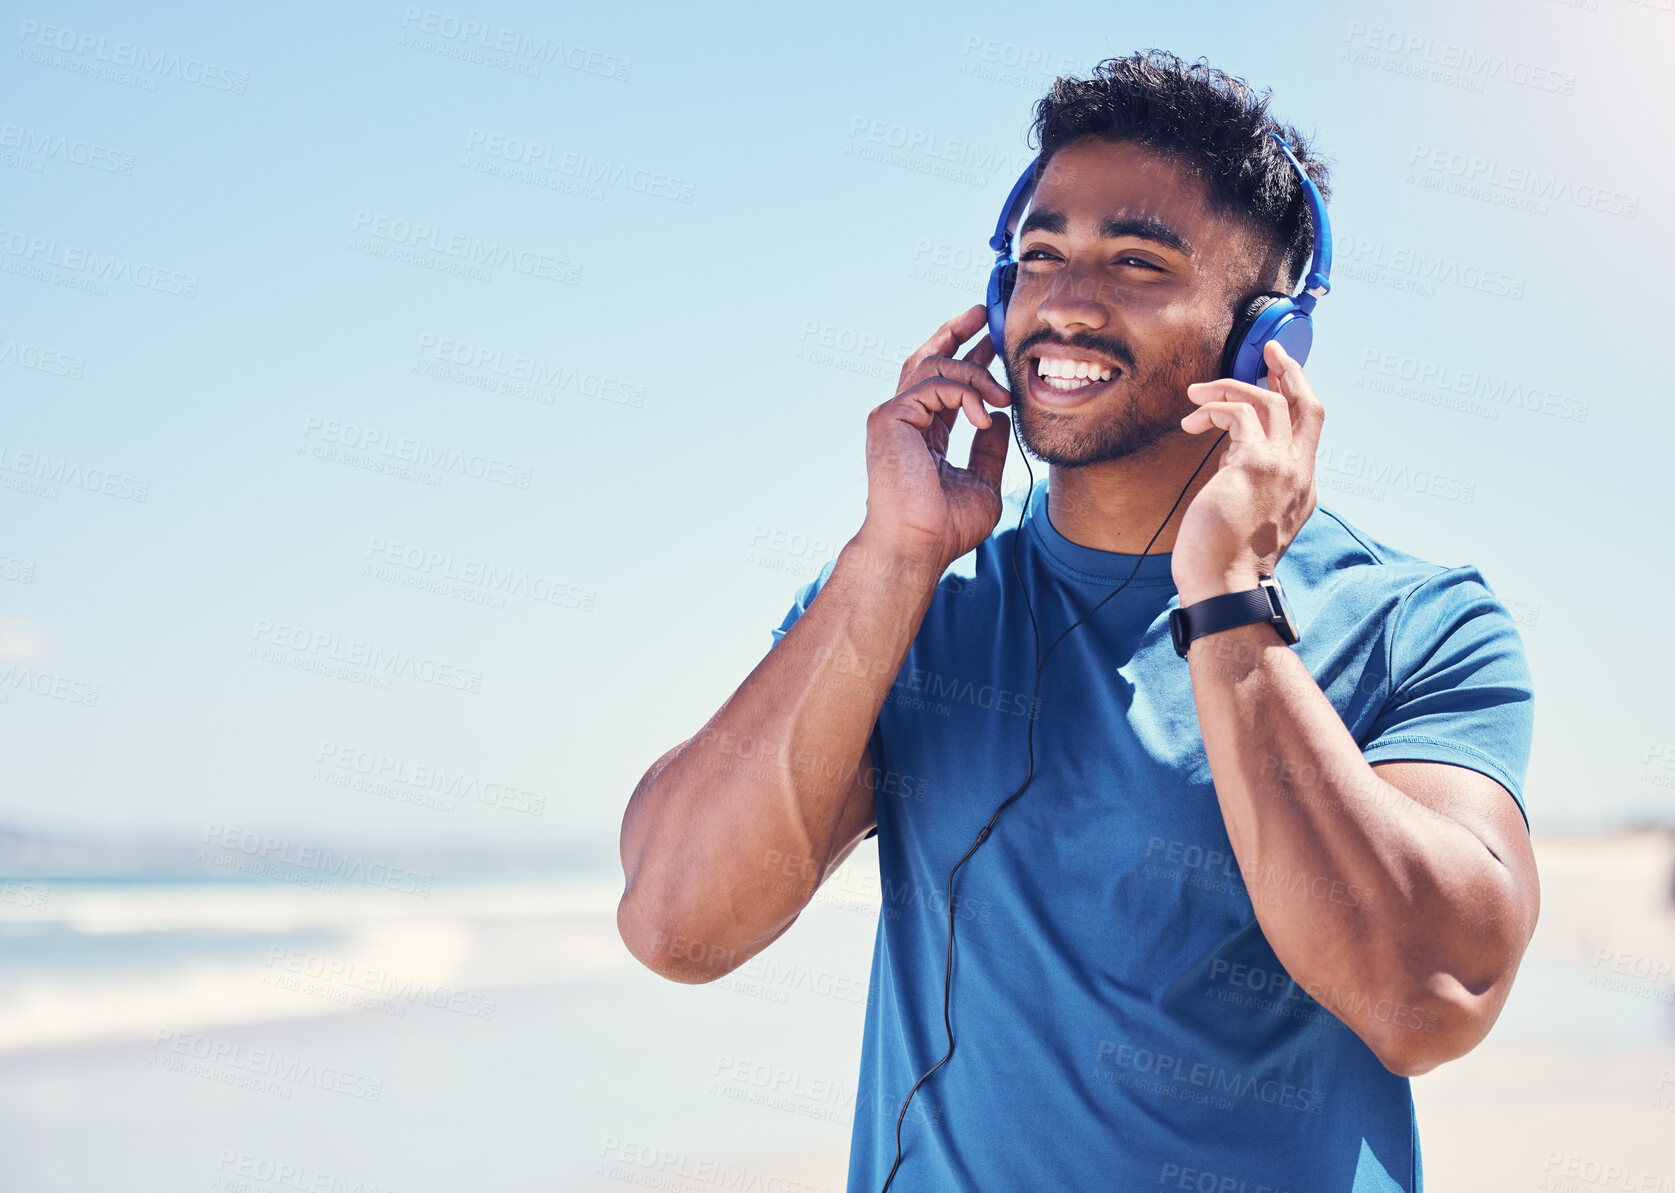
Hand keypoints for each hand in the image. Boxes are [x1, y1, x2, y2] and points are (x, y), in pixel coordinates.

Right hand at [859, 304, 1012, 571]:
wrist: (917, 546)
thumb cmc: (944, 528)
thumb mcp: (981, 482)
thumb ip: (989, 449)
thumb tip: (1000, 418)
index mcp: (921, 434)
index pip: (941, 384)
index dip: (966, 356)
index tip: (990, 339)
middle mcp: (903, 420)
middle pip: (927, 358)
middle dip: (957, 332)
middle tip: (986, 315)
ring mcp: (893, 416)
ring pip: (934, 365)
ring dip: (976, 373)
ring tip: (1003, 395)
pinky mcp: (890, 417)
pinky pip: (934, 384)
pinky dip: (965, 393)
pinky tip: (985, 415)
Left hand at [1172, 339, 1323, 603]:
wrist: (1225, 587)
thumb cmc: (1223, 562)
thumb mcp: (1245, 516)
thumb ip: (1246, 483)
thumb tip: (1228, 458)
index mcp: (1301, 489)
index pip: (1307, 430)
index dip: (1293, 399)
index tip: (1274, 380)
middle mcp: (1299, 474)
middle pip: (1308, 405)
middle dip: (1290, 372)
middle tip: (1269, 351)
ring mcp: (1282, 468)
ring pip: (1273, 401)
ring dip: (1232, 388)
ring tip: (1198, 392)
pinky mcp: (1254, 464)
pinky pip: (1239, 414)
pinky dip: (1214, 407)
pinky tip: (1192, 420)